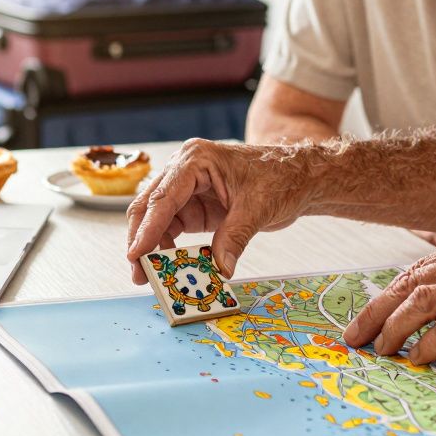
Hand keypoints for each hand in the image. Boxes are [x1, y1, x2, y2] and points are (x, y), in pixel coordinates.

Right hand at [125, 139, 313, 284]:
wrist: (299, 177)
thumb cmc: (280, 178)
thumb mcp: (257, 208)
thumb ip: (235, 238)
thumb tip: (220, 269)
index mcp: (196, 159)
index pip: (163, 197)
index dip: (147, 228)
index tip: (136, 254)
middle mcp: (184, 171)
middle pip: (150, 207)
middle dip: (141, 240)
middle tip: (138, 273)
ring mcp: (187, 190)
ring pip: (157, 221)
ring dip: (152, 248)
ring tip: (152, 277)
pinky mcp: (194, 207)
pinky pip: (173, 229)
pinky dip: (169, 249)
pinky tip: (171, 267)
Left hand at [342, 231, 435, 364]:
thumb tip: (432, 306)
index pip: (419, 269)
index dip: (389, 294)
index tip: (369, 317)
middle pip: (412, 282)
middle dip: (378, 311)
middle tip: (358, 337)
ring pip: (423, 302)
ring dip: (395, 328)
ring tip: (383, 350)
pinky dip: (427, 344)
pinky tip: (418, 358)